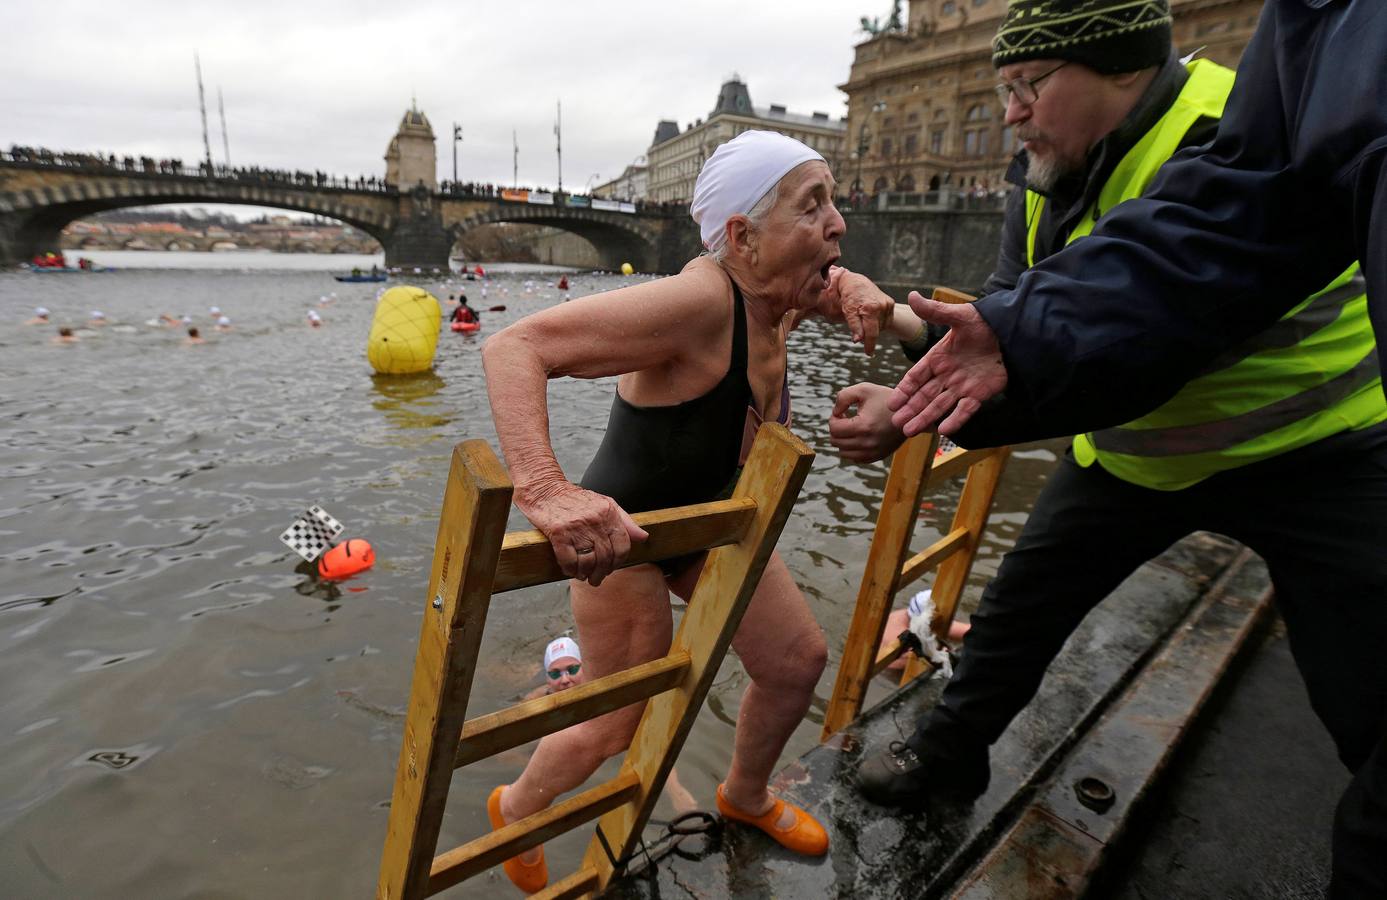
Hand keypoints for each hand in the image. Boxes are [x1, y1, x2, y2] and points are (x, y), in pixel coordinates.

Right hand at [516, 481, 648, 585]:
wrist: (545, 489)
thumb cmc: (574, 499)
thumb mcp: (605, 503)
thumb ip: (625, 521)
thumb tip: (643, 537)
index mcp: (608, 513)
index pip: (623, 546)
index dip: (618, 562)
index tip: (611, 568)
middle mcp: (595, 520)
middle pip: (606, 557)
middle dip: (602, 573)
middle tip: (596, 579)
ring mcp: (576, 527)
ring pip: (588, 562)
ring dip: (585, 574)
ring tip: (582, 575)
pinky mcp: (558, 533)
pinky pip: (569, 560)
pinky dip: (570, 569)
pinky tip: (569, 569)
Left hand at [829, 382, 906, 462]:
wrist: (911, 413)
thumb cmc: (886, 399)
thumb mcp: (864, 390)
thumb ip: (843, 397)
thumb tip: (834, 412)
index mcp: (863, 426)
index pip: (834, 428)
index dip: (834, 417)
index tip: (843, 411)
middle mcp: (867, 443)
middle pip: (836, 442)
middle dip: (837, 429)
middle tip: (846, 418)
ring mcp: (873, 452)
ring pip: (843, 453)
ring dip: (843, 440)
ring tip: (852, 427)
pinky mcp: (877, 456)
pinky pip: (855, 458)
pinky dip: (852, 449)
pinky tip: (860, 436)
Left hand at [833, 269, 895, 355]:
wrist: (856, 282)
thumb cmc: (848, 298)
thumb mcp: (847, 311)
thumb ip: (853, 326)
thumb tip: (858, 340)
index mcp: (870, 308)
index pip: (871, 333)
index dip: (870, 345)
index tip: (869, 354)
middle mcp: (881, 306)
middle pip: (876, 331)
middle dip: (869, 337)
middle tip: (865, 344)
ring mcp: (888, 304)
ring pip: (881, 326)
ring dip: (873, 328)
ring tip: (864, 318)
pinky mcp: (891, 304)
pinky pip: (885, 320)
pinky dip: (878, 322)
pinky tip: (871, 315)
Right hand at [887, 293, 1006, 435]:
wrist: (1012, 331)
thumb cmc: (984, 321)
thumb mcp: (958, 315)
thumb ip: (934, 310)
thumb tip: (910, 295)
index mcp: (938, 357)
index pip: (916, 376)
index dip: (904, 389)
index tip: (892, 402)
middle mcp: (947, 374)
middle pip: (924, 395)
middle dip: (910, 409)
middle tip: (895, 422)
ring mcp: (962, 386)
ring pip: (939, 405)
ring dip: (925, 418)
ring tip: (909, 431)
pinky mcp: (980, 394)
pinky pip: (966, 409)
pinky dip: (955, 419)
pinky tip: (944, 430)